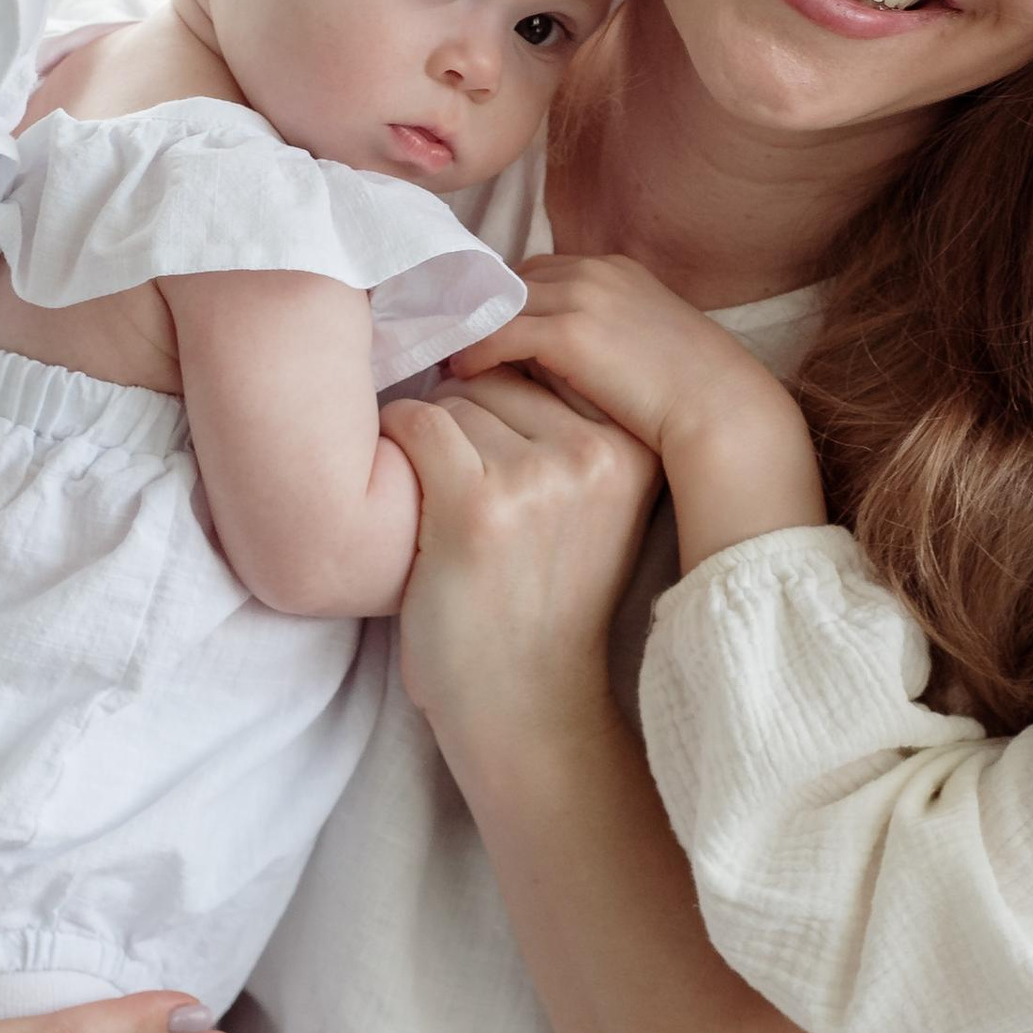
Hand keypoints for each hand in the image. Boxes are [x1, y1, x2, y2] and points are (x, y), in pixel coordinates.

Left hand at [383, 367, 661, 760]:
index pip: (551, 364)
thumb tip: (505, 325)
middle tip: (471, 491)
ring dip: (431, 443)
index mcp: (637, 449)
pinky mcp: (477, 506)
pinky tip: (407, 494)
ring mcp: (540, 478)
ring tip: (447, 505)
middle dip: (469, 422)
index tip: (501, 455)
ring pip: (455, 400)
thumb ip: (570, 424)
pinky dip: (395, 450)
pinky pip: (416, 424)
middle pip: (499, 376)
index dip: (507, 402)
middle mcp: (599, 454)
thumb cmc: (546, 601)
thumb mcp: (591, 502)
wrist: (527, 707)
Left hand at [447, 255, 777, 452]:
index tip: (481, 328)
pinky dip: (474, 351)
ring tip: (441, 357)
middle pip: (510, 278)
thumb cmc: (694, 396)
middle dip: (479, 307)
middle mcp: (596, 271)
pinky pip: (500, 333)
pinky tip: (461, 376)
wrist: (725, 409)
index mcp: (616, 270)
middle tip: (447, 338)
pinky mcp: (571, 332)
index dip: (506, 302)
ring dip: (466, 328)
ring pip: (497, 301)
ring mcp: (584, 296)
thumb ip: (603, 341)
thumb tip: (552, 365)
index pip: (538, 272)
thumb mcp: (647, 350)